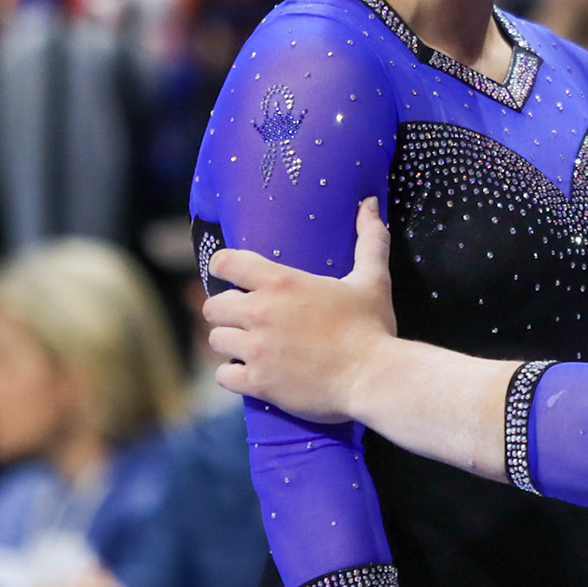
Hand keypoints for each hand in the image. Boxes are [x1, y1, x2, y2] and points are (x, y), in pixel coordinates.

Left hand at [208, 196, 397, 420]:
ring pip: (216, 340)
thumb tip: (370, 203)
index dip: (223, 267)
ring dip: (232, 343)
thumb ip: (369, 240)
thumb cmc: (372, 326)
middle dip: (228, 311)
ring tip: (252, 346)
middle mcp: (261, 313)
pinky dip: (234, 374)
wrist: (374, 377)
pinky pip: (223, 375)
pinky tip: (252, 372)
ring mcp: (256, 350)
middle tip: (248, 318)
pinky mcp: (257, 382)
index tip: (232, 276)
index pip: (226, 263)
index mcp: (282, 284)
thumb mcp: (373, 279)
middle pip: (213, 306)